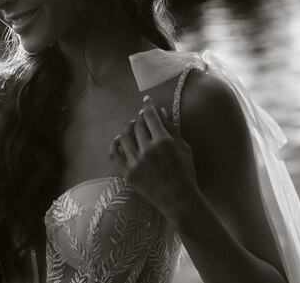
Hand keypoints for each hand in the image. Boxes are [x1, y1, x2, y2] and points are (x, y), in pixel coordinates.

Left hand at [109, 95, 197, 218]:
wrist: (178, 199)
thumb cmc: (185, 172)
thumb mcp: (184, 148)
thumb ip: (172, 128)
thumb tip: (160, 112)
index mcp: (163, 141)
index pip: (151, 117)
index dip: (147, 106)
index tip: (146, 100)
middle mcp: (147, 149)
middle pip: (138, 126)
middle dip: (139, 118)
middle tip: (142, 116)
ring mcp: (135, 162)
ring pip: (124, 137)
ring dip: (127, 128)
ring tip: (131, 126)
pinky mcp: (127, 173)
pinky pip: (114, 155)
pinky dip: (114, 144)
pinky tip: (118, 140)